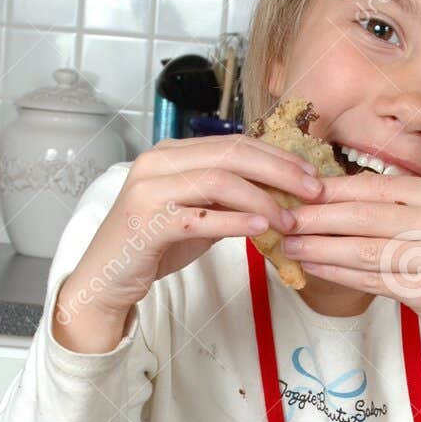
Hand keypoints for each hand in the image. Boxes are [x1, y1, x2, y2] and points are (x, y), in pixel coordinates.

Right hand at [52, 136, 325, 352]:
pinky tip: (262, 228)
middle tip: (314, 191)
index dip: (278, 156)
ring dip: (262, 199)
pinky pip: (200, 216)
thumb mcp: (198, 215)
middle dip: (280, 171)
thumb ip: (229, 199)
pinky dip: (235, 221)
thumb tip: (280, 194)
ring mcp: (149, 190)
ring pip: (218, 181)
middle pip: (231, 154)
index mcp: (172, 153)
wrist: (106, 278)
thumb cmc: (153, 246)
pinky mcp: (146, 222)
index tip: (311, 174)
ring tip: (290, 219)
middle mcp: (158, 162)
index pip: (234, 143)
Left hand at [281, 171, 420, 412]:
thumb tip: (327, 197)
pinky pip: (371, 280)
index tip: (300, 192)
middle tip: (284, 220)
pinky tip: (314, 268)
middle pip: (366, 217)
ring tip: (290, 246)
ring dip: (320, 248)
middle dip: (319, 218)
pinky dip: (337, 273)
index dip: (335, 190)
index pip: (378, 187)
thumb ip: (394, 209)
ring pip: (364, 250)